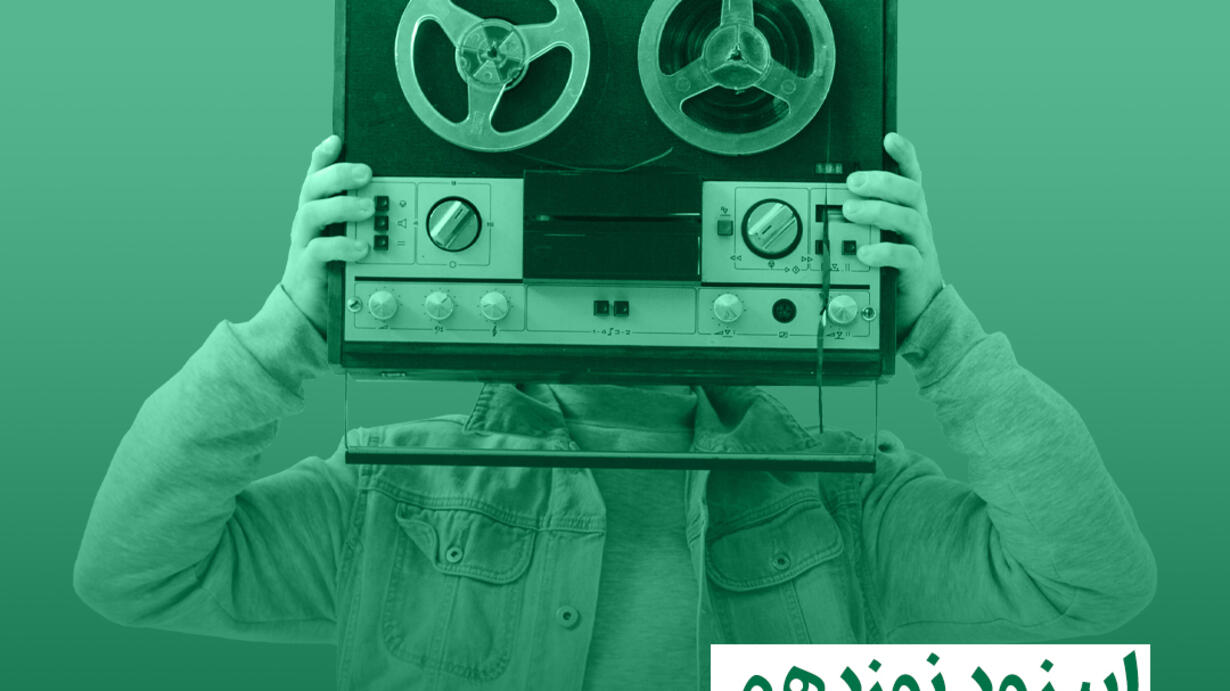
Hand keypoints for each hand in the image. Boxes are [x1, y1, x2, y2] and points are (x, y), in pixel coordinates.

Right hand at [280, 135, 375, 333]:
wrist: (308, 303)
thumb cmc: (331, 263)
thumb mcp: (348, 233)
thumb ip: (361, 213)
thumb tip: (390, 194)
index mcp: (318, 206)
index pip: (316, 174)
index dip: (323, 155)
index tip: (337, 140)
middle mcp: (308, 219)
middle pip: (314, 186)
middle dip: (339, 174)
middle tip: (366, 173)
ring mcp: (306, 240)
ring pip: (312, 213)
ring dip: (342, 206)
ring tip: (370, 208)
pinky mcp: (308, 265)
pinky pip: (319, 250)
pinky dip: (342, 246)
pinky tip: (362, 247)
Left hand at [841, 132, 944, 343]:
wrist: (916, 306)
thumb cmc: (892, 264)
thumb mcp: (878, 233)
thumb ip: (862, 212)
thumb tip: (832, 193)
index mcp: (907, 208)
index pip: (910, 174)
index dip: (904, 154)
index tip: (889, 137)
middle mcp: (917, 222)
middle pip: (910, 191)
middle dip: (882, 181)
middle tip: (853, 182)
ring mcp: (920, 245)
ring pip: (909, 219)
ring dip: (878, 211)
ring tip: (851, 211)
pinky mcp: (916, 271)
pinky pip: (905, 257)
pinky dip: (883, 252)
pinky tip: (864, 252)